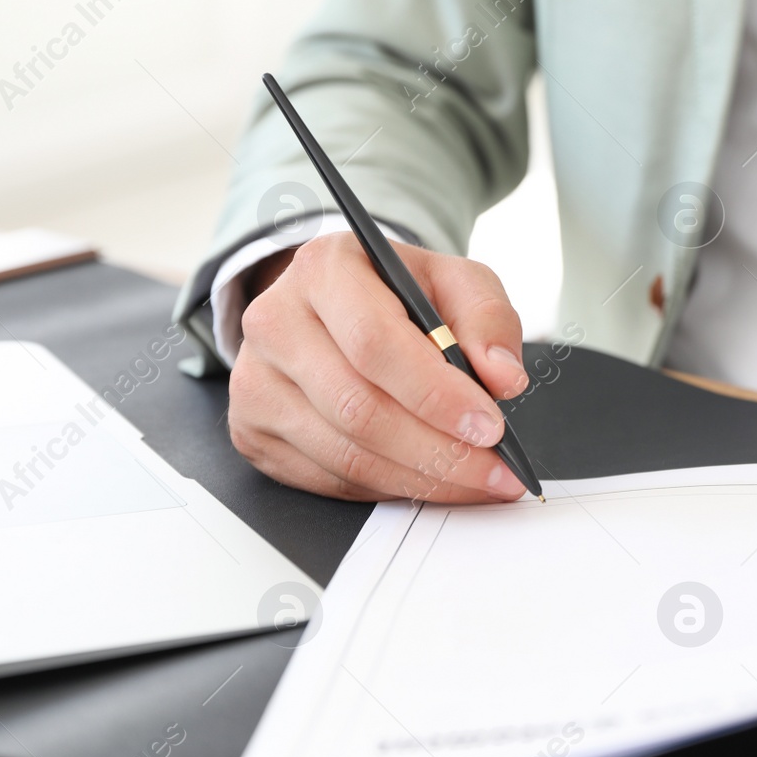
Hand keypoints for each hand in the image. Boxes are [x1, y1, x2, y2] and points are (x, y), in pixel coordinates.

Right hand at [228, 232, 529, 501]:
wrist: (334, 309)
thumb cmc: (397, 296)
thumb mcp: (454, 283)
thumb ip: (488, 319)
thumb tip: (503, 378)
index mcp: (324, 268)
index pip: (375, 343)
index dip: (436, 395)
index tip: (489, 427)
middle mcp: (275, 320)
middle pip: (358, 408)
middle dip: (437, 450)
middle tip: (492, 469)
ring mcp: (255, 380)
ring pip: (344, 454)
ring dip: (419, 478)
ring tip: (472, 480)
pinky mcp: (252, 429)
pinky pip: (328, 478)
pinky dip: (386, 487)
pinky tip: (425, 478)